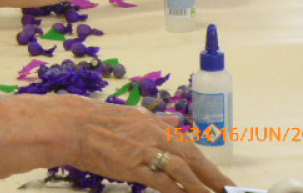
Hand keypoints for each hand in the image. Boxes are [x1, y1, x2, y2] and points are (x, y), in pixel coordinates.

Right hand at [70, 97, 233, 192]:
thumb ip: (154, 121)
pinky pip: (162, 182)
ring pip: (182, 170)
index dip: (205, 162)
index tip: (220, 177)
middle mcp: (153, 134)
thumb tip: (176, 121)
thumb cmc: (94, 121)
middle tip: (231, 191)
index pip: (186, 143)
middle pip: (191, 156)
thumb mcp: (129, 116)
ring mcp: (145, 150)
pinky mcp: (134, 167)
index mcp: (152, 122)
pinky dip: (179, 191)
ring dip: (202, 186)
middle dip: (214, 176)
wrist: (71, 125)